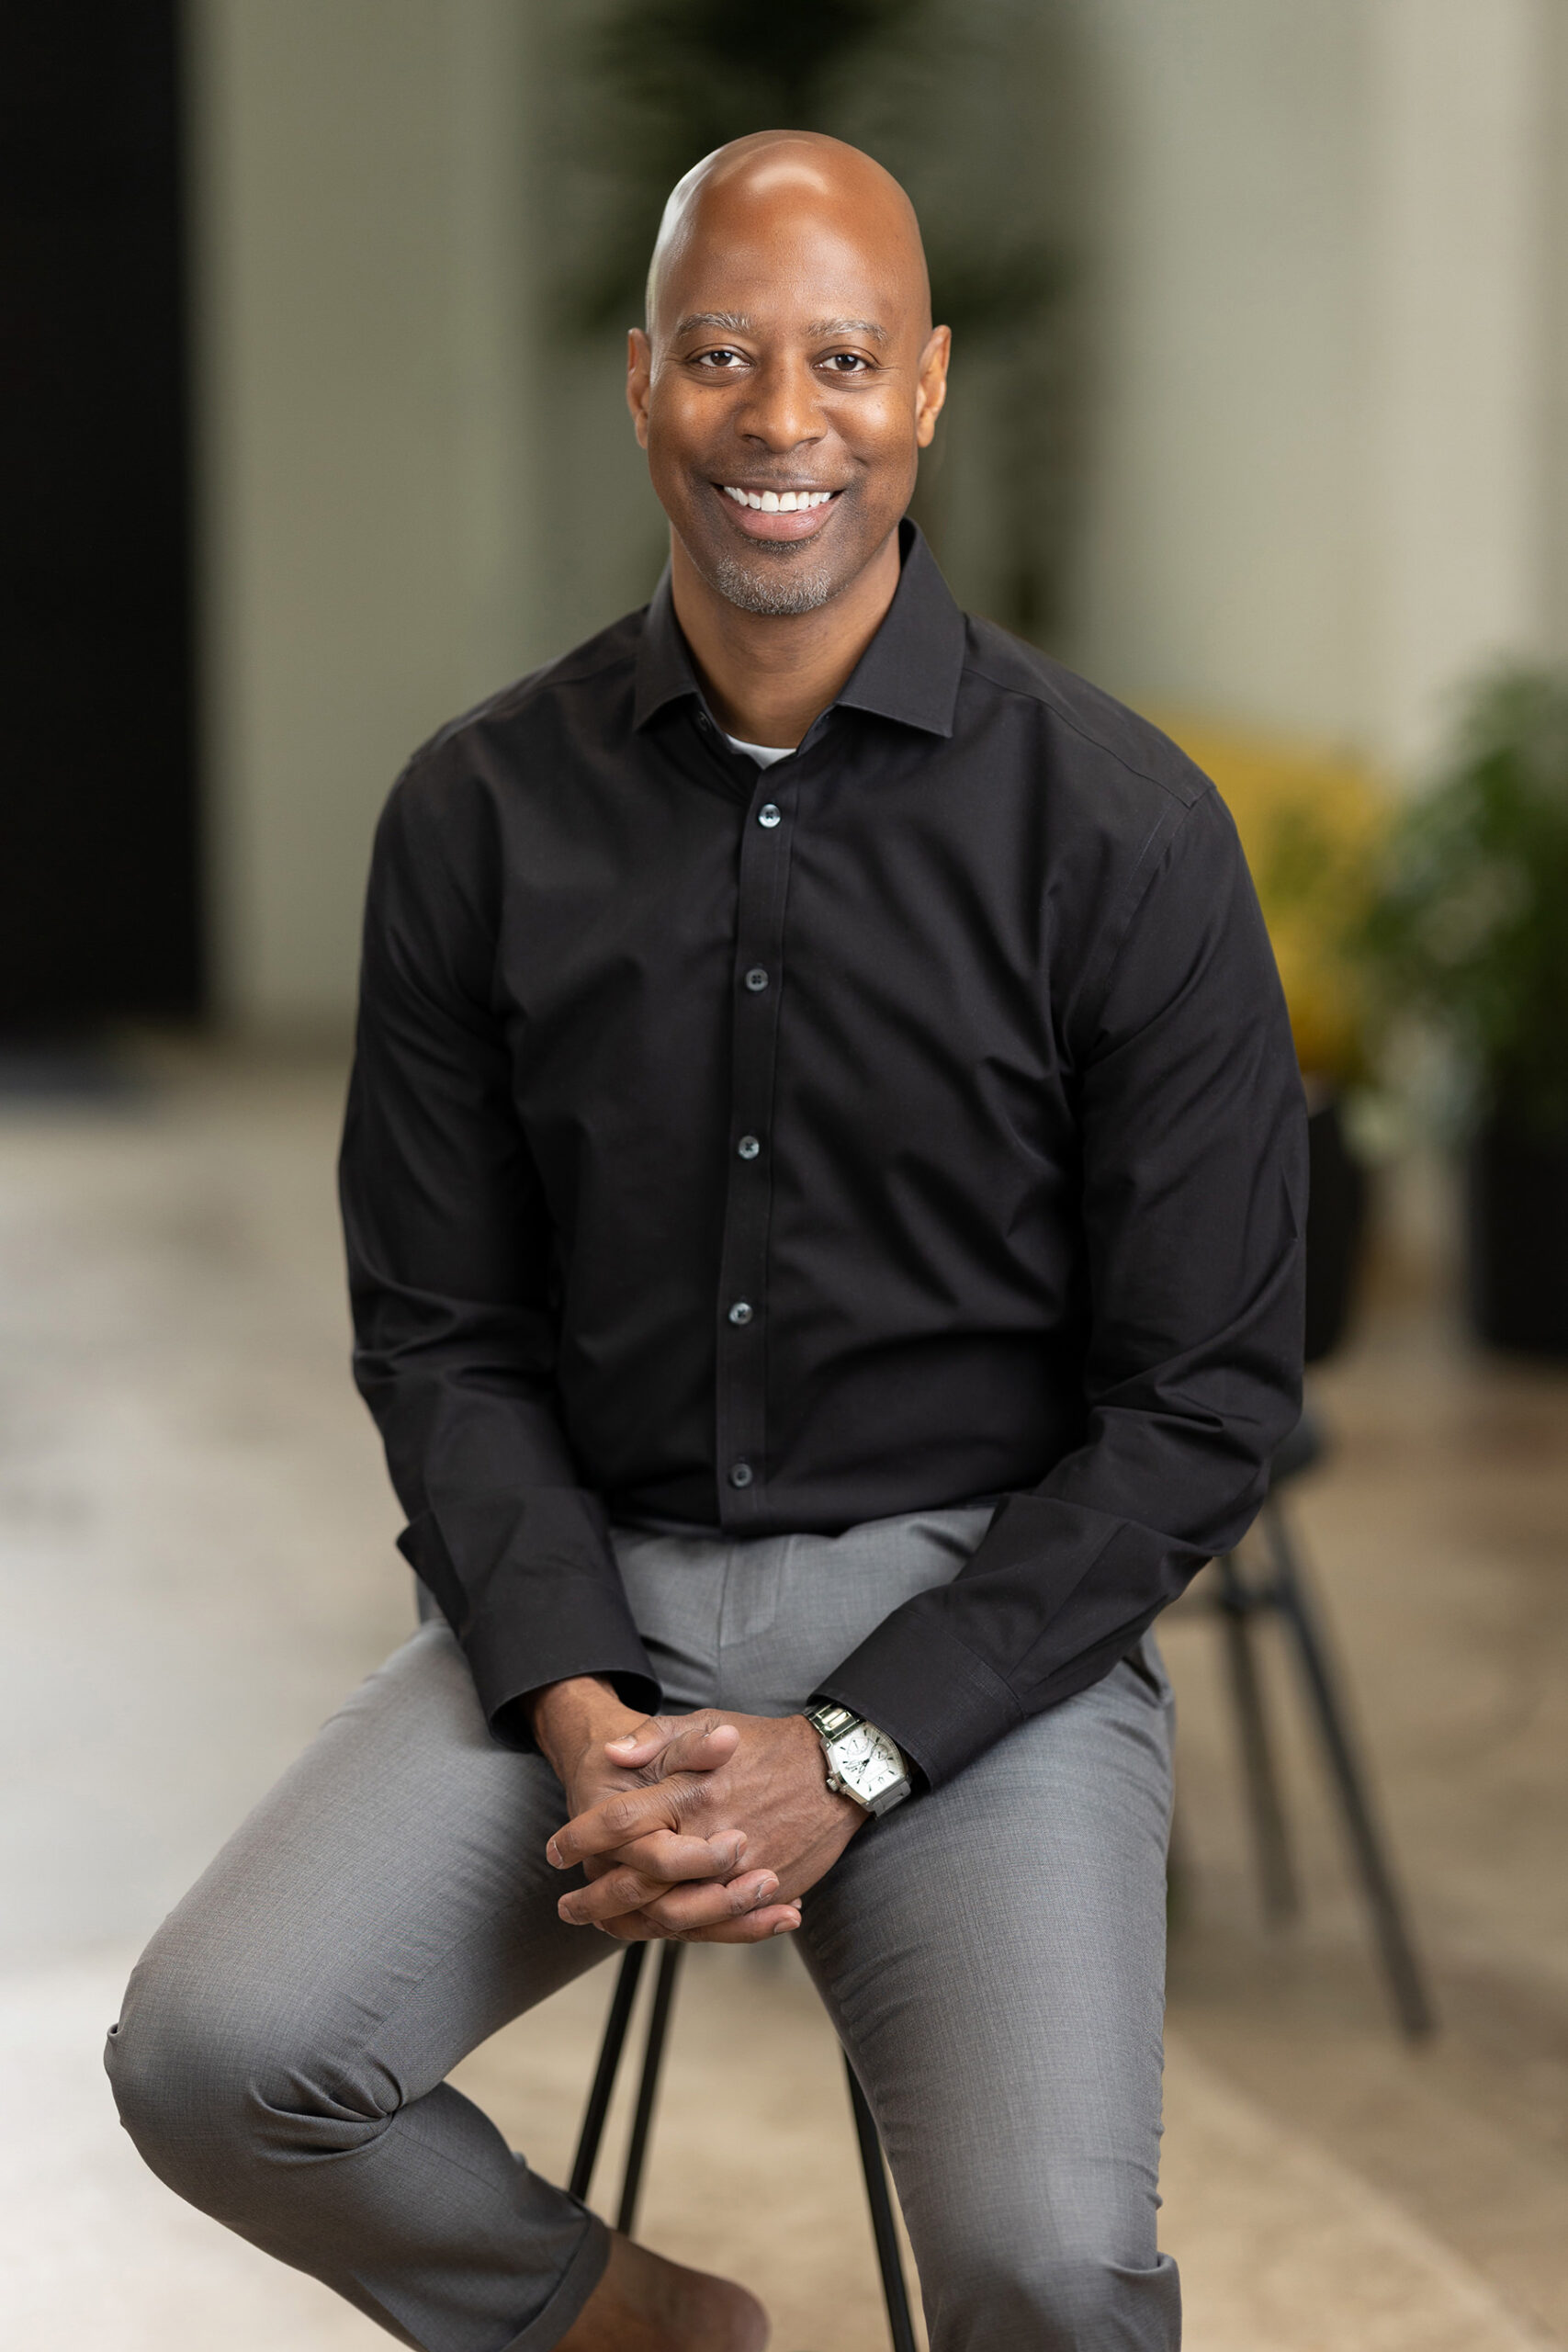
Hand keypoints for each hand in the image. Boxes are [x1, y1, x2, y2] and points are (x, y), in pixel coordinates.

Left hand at [547, 1708, 864, 1942]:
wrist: (834, 1768)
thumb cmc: (763, 1744)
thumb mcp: (707, 1723)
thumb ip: (655, 1737)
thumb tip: (610, 1754)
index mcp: (688, 1794)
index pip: (618, 1824)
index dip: (579, 1839)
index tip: (554, 1850)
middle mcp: (710, 1838)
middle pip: (637, 1884)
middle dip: (594, 1900)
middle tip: (568, 1907)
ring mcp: (739, 1872)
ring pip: (674, 1915)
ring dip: (630, 1925)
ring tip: (602, 1927)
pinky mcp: (765, 1892)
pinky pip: (718, 1925)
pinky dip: (682, 1934)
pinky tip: (659, 1934)